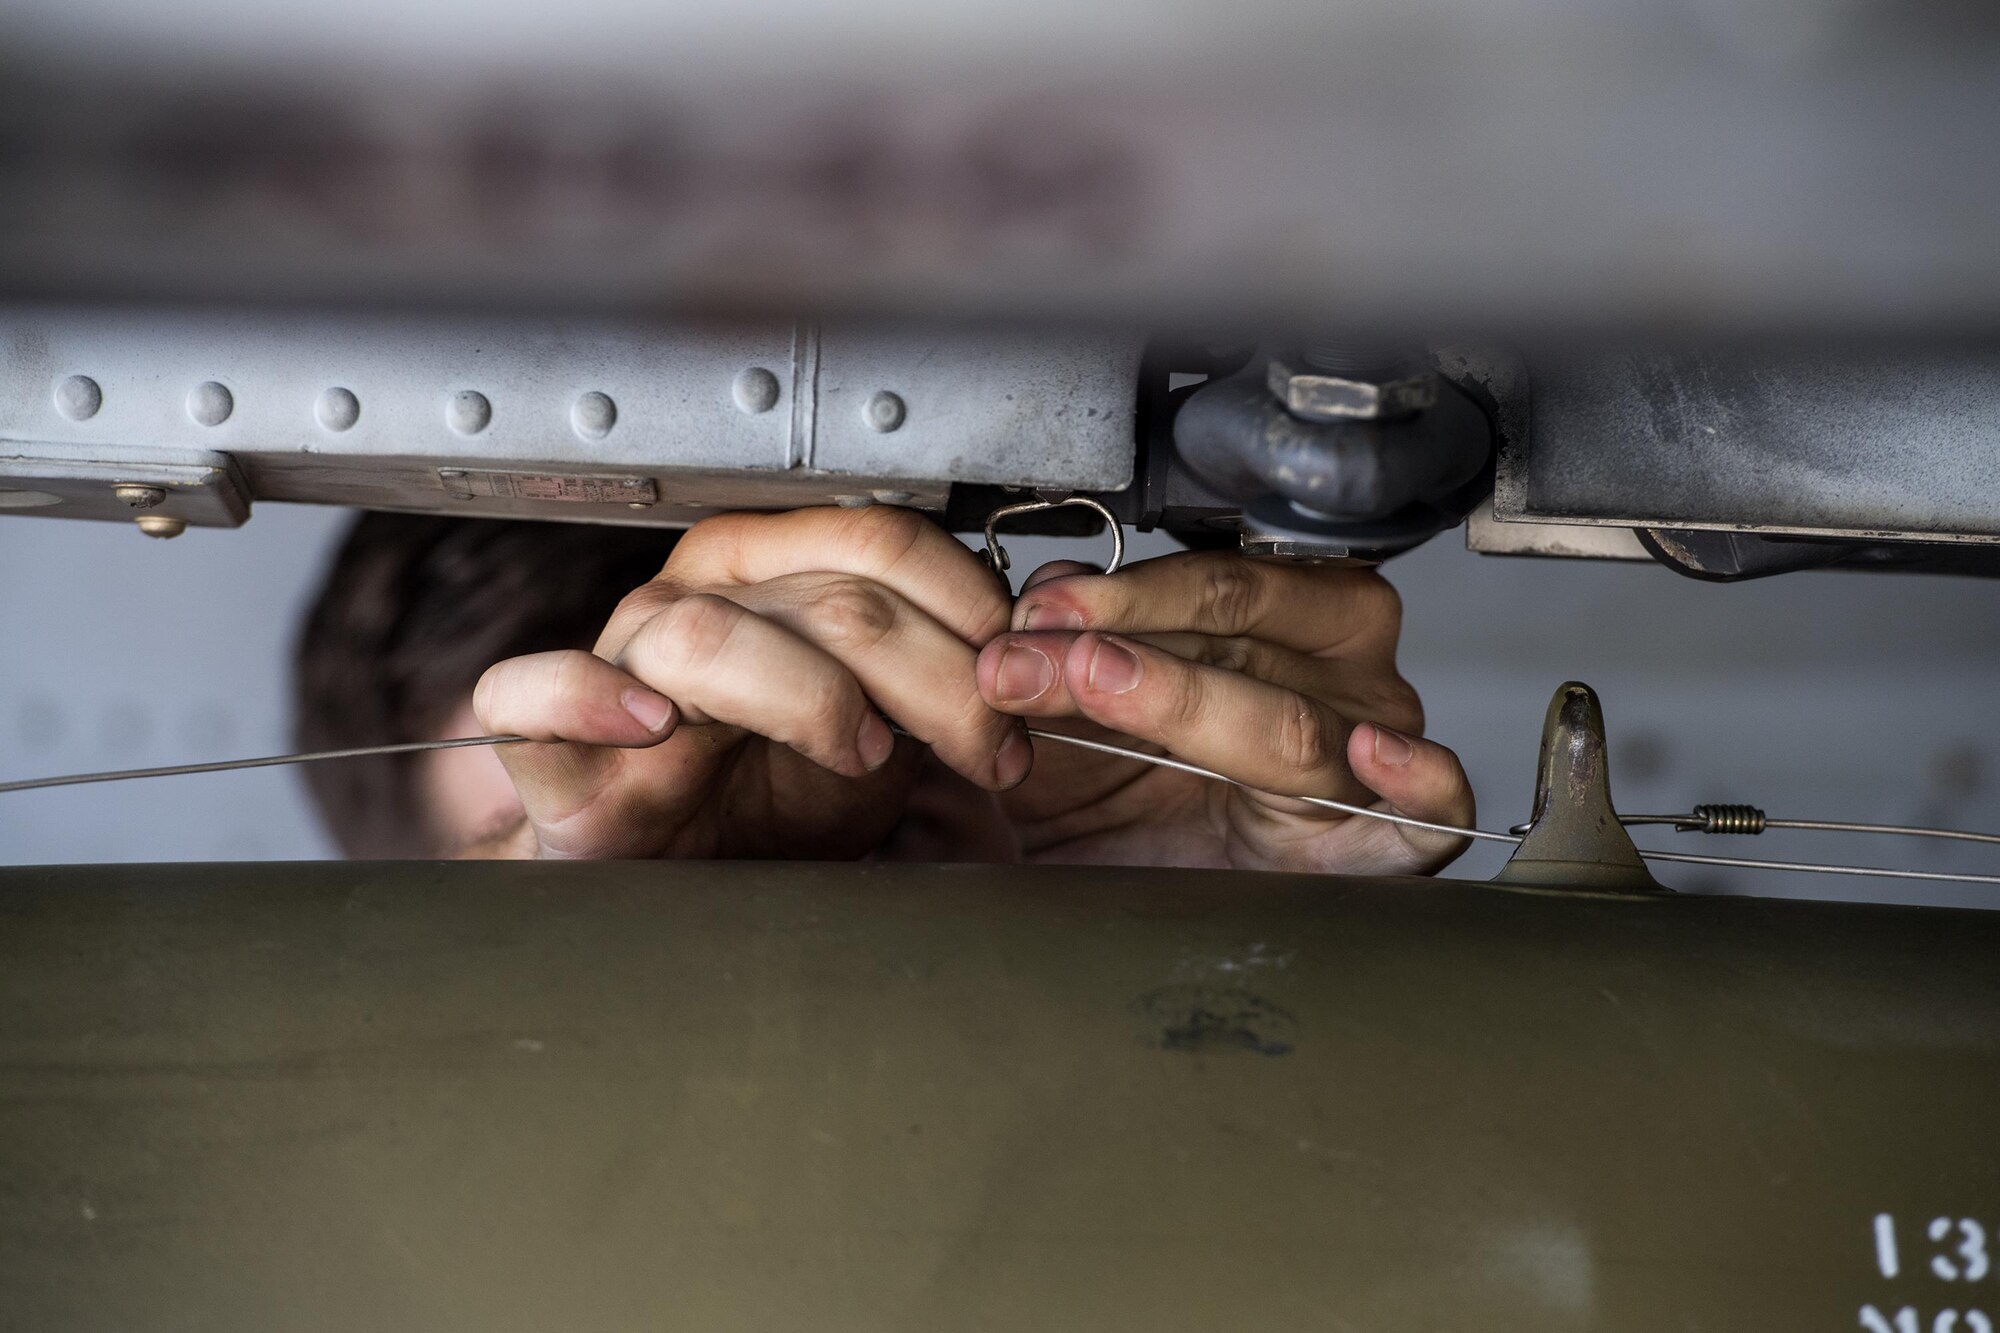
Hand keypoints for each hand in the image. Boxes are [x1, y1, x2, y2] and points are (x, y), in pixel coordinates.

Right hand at [463, 506, 1028, 858]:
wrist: (683, 881)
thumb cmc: (778, 800)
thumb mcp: (887, 729)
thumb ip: (937, 678)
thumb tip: (1032, 658)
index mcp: (777, 567)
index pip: (882, 539)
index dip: (970, 610)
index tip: (1023, 684)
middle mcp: (699, 593)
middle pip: (832, 600)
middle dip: (938, 681)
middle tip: (989, 751)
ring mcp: (618, 658)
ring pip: (712, 637)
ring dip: (814, 700)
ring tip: (863, 756)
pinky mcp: (543, 738)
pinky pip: (535, 690)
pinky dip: (590, 699)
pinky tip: (657, 730)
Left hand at [974, 552, 1474, 873]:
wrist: (1137, 924)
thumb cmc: (1121, 808)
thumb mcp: (1069, 721)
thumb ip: (1066, 646)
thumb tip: (1049, 592)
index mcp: (1274, 626)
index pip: (1217, 583)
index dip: (1124, 592)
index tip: (1037, 614)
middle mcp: (1331, 678)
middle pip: (1254, 630)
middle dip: (1129, 635)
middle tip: (1033, 654)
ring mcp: (1370, 758)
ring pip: (1302, 720)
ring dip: (1188, 700)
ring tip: (1100, 685)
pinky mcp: (1397, 847)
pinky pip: (1434, 809)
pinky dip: (1417, 777)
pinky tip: (1369, 753)